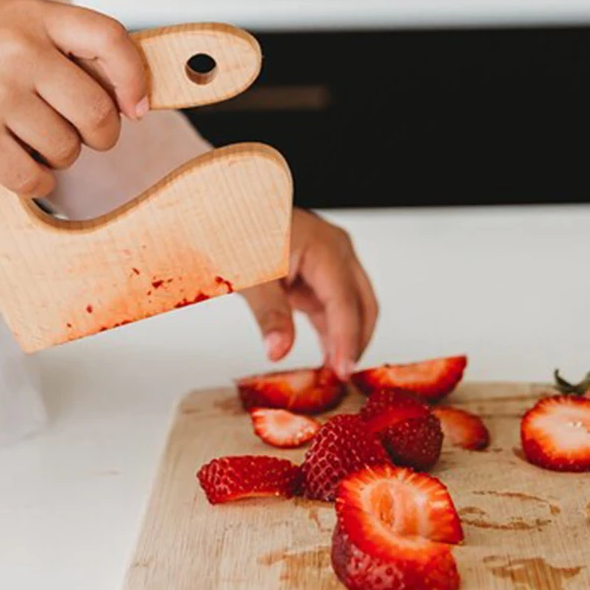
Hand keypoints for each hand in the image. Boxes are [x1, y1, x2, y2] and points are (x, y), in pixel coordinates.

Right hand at [0, 0, 147, 196]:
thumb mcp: (13, 21)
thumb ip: (66, 46)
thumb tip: (128, 96)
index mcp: (35, 16)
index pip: (110, 39)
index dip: (136, 78)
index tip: (137, 107)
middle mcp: (20, 51)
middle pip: (98, 112)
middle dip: (101, 135)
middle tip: (84, 134)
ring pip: (67, 149)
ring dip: (61, 156)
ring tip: (33, 138)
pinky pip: (33, 178)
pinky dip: (37, 180)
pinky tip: (23, 165)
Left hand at [242, 208, 377, 380]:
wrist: (226, 209)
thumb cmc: (237, 229)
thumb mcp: (250, 274)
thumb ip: (268, 313)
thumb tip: (279, 350)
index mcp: (325, 248)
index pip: (345, 302)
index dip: (347, 340)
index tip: (342, 371)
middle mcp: (337, 252)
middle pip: (362, 305)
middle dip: (356, 343)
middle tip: (341, 379)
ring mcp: (331, 262)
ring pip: (353, 308)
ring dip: (346, 340)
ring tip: (332, 376)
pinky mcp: (319, 273)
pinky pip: (335, 307)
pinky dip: (332, 332)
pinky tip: (326, 359)